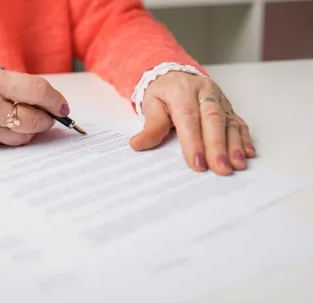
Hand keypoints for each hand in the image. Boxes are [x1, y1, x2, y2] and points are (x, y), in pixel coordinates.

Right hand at [0, 68, 69, 149]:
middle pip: (34, 119)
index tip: (62, 106)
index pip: (37, 91)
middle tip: (50, 116)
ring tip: (28, 121)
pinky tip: (6, 128)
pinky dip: (13, 137)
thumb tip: (46, 101)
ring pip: (23, 136)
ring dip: (32, 130)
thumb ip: (15, 87)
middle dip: (48, 119)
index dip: (55, 100)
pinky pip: (7, 144)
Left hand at [130, 71, 255, 175]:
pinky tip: (246, 153)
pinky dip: (244, 139)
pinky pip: (238, 123)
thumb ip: (150, 126)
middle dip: (217, 146)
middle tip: (220, 168)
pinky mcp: (228, 108)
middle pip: (213, 120)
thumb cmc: (162, 93)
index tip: (196, 163)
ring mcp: (219, 100)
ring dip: (234, 145)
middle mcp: (204, 93)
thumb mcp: (151, 105)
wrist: (174, 76)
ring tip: (236, 165)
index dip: (193, 142)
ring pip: (229, 122)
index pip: (189, 119)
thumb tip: (138, 144)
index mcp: (182, 91)